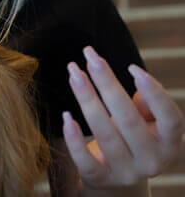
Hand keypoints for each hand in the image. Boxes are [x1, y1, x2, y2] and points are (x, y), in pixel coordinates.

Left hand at [63, 46, 183, 190]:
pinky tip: (66, 117)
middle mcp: (151, 161)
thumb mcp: (146, 122)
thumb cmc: (131, 136)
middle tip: (89, 56)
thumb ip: (147, 105)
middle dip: (107, 83)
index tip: (131, 67)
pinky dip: (74, 140)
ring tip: (74, 73)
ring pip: (105, 135)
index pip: (170, 119)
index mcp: (168, 143)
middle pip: (129, 119)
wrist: (117, 180)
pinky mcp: (101, 180)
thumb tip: (143, 85)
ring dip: (87, 99)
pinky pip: (85, 162)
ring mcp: (126, 173)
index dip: (154, 93)